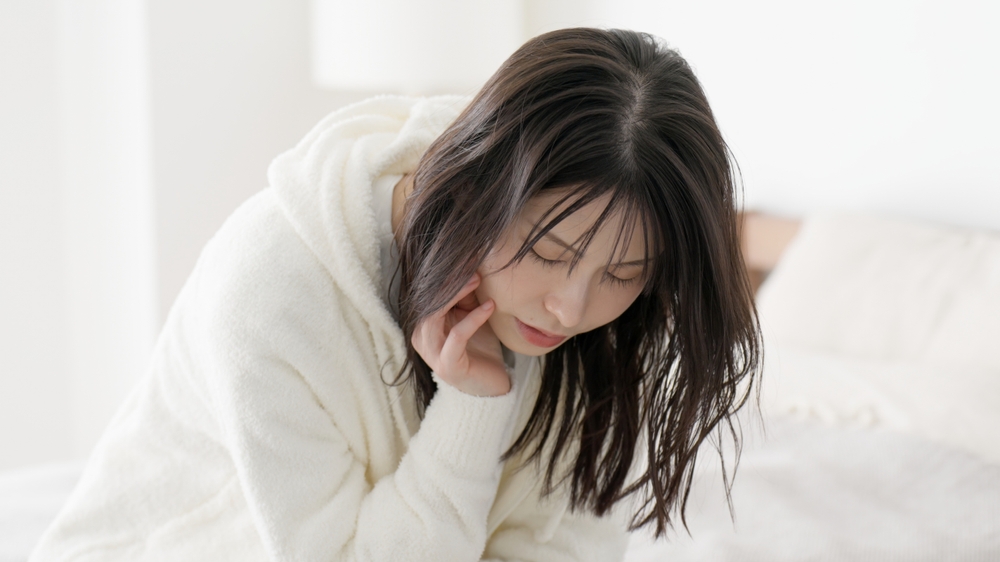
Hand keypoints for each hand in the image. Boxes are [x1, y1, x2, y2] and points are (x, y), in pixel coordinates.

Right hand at [411, 273, 509, 396]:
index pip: (429, 293)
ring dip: (458, 295)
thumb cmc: (480, 348)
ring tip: (478, 280)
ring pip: (436, 316)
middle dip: (449, 280)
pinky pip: (457, 335)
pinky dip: (473, 318)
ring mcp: (432, 353)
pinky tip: (490, 307)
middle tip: (471, 263)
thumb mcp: (471, 316)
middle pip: (429, 301)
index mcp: (422, 324)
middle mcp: (421, 338)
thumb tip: (470, 267)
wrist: (490, 385)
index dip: (446, 273)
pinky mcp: (448, 365)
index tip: (465, 254)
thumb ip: (465, 297)